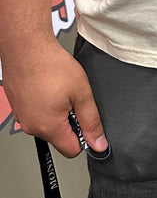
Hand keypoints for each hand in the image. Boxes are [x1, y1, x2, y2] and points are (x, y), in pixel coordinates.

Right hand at [2, 35, 105, 157]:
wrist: (26, 47)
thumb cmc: (50, 66)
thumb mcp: (82, 93)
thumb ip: (92, 121)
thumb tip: (98, 143)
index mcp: (48, 127)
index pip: (72, 150)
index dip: (84, 138)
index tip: (88, 123)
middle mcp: (31, 126)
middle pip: (59, 138)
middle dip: (70, 123)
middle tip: (73, 100)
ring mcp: (22, 117)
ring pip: (47, 126)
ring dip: (57, 114)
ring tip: (59, 91)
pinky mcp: (17, 108)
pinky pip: (36, 115)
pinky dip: (45, 106)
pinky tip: (48, 89)